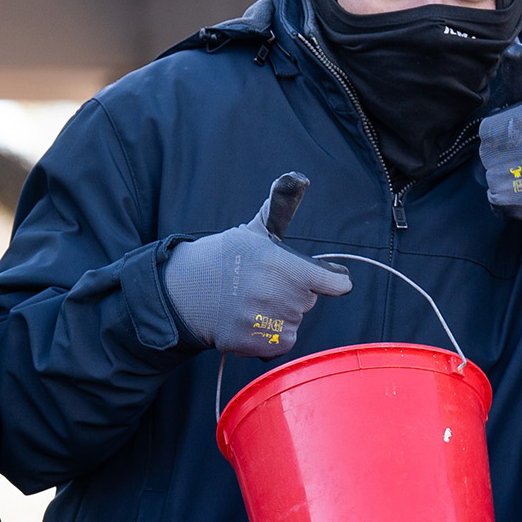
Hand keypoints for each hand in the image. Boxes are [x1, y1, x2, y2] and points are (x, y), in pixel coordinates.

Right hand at [162, 171, 351, 356]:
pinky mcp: (256, 344)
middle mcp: (280, 296)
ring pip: (294, 322)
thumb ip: (281, 206)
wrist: (186, 290)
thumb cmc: (226, 257)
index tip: (329, 279)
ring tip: (252, 302)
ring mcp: (268, 323)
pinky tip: (249, 320)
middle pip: (309, 301)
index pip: (335, 284)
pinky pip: (280, 343)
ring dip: (280, 315)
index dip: (333, 280)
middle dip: (294, 292)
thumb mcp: (255, 231)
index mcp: (285, 266)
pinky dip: (269, 337)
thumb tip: (299, 176)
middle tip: (264, 283)